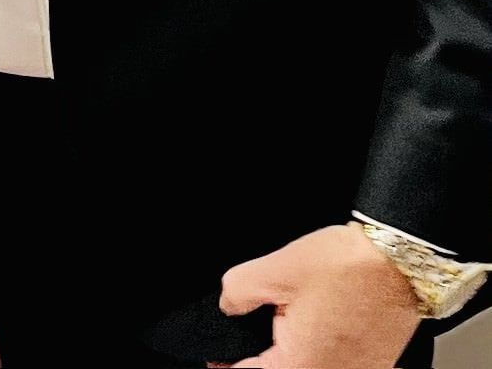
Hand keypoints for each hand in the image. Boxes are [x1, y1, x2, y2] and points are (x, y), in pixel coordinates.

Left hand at [213, 223, 420, 367]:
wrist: (402, 260)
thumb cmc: (350, 266)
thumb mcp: (277, 269)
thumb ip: (239, 291)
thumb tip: (227, 305)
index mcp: (302, 368)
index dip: (226, 362)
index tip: (216, 356)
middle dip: (265, 354)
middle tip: (267, 319)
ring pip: (309, 366)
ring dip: (295, 350)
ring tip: (296, 316)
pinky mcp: (372, 367)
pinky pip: (335, 363)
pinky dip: (322, 348)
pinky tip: (322, 323)